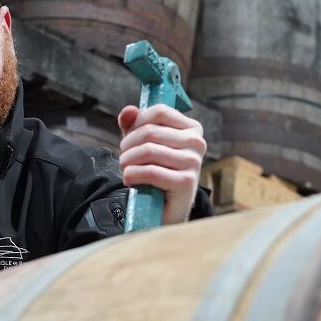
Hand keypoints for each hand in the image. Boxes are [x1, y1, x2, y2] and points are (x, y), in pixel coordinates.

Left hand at [117, 104, 207, 224]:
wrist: (168, 209)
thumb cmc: (157, 171)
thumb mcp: (144, 144)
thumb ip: (135, 124)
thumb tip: (128, 111)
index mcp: (192, 128)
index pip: (159, 112)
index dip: (137, 123)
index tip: (129, 138)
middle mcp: (197, 142)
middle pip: (150, 132)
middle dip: (128, 145)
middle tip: (123, 158)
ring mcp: (194, 162)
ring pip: (148, 151)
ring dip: (127, 161)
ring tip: (125, 168)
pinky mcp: (186, 182)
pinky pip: (151, 172)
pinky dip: (132, 175)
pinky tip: (129, 180)